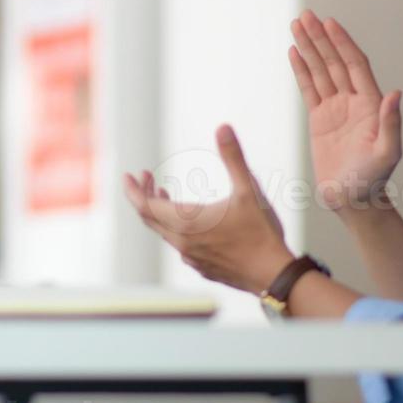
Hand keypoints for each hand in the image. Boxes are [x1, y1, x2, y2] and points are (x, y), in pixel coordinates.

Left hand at [123, 124, 292, 293]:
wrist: (275, 275)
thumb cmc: (261, 232)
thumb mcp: (248, 189)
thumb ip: (233, 158)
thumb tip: (223, 126)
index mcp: (186, 223)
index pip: (144, 206)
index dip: (132, 190)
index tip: (127, 176)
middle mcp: (182, 242)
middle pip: (150, 218)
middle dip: (144, 195)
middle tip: (145, 176)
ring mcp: (191, 257)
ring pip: (164, 232)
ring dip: (160, 210)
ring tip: (163, 193)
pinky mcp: (202, 267)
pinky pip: (179, 245)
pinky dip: (174, 227)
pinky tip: (188, 222)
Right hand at [288, 11, 402, 210]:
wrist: (353, 199)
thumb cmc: (373, 180)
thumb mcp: (387, 154)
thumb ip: (391, 123)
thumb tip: (395, 93)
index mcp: (370, 104)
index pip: (354, 65)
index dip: (342, 43)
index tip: (329, 23)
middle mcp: (353, 100)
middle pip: (334, 61)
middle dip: (320, 38)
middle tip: (305, 15)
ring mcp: (335, 108)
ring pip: (320, 71)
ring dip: (308, 48)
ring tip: (296, 25)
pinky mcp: (319, 119)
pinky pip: (308, 88)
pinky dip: (301, 69)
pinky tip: (294, 53)